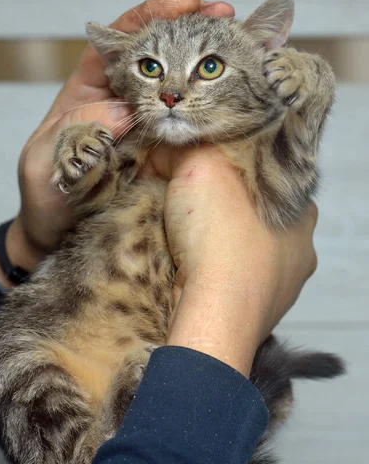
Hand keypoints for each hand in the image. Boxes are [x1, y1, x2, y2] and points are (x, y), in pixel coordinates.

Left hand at [0, 0, 233, 282]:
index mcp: (91, 89)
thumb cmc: (45, 192)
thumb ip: (79, 127)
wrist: (58, 232)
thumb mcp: (49, 155)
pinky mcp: (163, 158)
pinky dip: (213, 114)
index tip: (185, 2)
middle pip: (161, 57)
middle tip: (225, 18)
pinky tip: (236, 103)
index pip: (121, 41)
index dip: (152, 17)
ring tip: (242, 50)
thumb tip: (125, 110)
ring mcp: (147, 130)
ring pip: (181, 91)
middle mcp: (125, 104)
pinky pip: (189, 132)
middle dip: (192, 32)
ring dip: (210, 69)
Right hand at [145, 144, 317, 376]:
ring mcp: (283, 285)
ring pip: (243, 253)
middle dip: (222, 209)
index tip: (196, 174)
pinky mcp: (260, 315)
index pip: (263, 177)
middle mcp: (299, 246)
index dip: (227, 170)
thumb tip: (164, 153)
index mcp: (298, 206)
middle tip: (185, 207)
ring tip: (182, 242)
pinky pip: (232, 284)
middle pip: (253, 215)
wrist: (217, 310)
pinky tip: (189, 271)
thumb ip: (184, 148)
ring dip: (217, 245)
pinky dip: (213, 276)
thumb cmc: (221, 233)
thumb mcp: (198, 161)